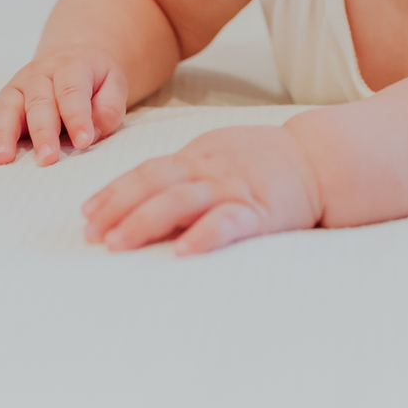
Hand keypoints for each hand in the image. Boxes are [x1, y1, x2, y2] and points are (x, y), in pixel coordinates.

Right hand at [0, 51, 128, 165]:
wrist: (73, 59)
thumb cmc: (95, 80)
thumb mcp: (114, 85)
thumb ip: (108, 109)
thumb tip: (90, 134)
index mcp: (69, 66)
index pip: (71, 92)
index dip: (77, 117)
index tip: (84, 142)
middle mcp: (38, 74)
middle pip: (38, 103)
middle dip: (42, 132)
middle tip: (47, 158)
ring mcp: (16, 88)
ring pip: (7, 109)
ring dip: (4, 135)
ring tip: (4, 159)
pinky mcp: (2, 103)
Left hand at [82, 124, 320, 255]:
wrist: (321, 159)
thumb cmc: (268, 161)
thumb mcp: (222, 155)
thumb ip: (188, 173)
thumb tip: (145, 199)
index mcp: (199, 155)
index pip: (148, 171)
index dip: (115, 191)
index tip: (86, 212)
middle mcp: (210, 168)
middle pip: (154, 183)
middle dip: (118, 208)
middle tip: (90, 234)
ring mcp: (234, 187)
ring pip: (181, 200)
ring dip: (144, 220)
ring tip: (117, 243)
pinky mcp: (260, 210)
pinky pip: (228, 221)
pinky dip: (204, 235)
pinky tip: (183, 252)